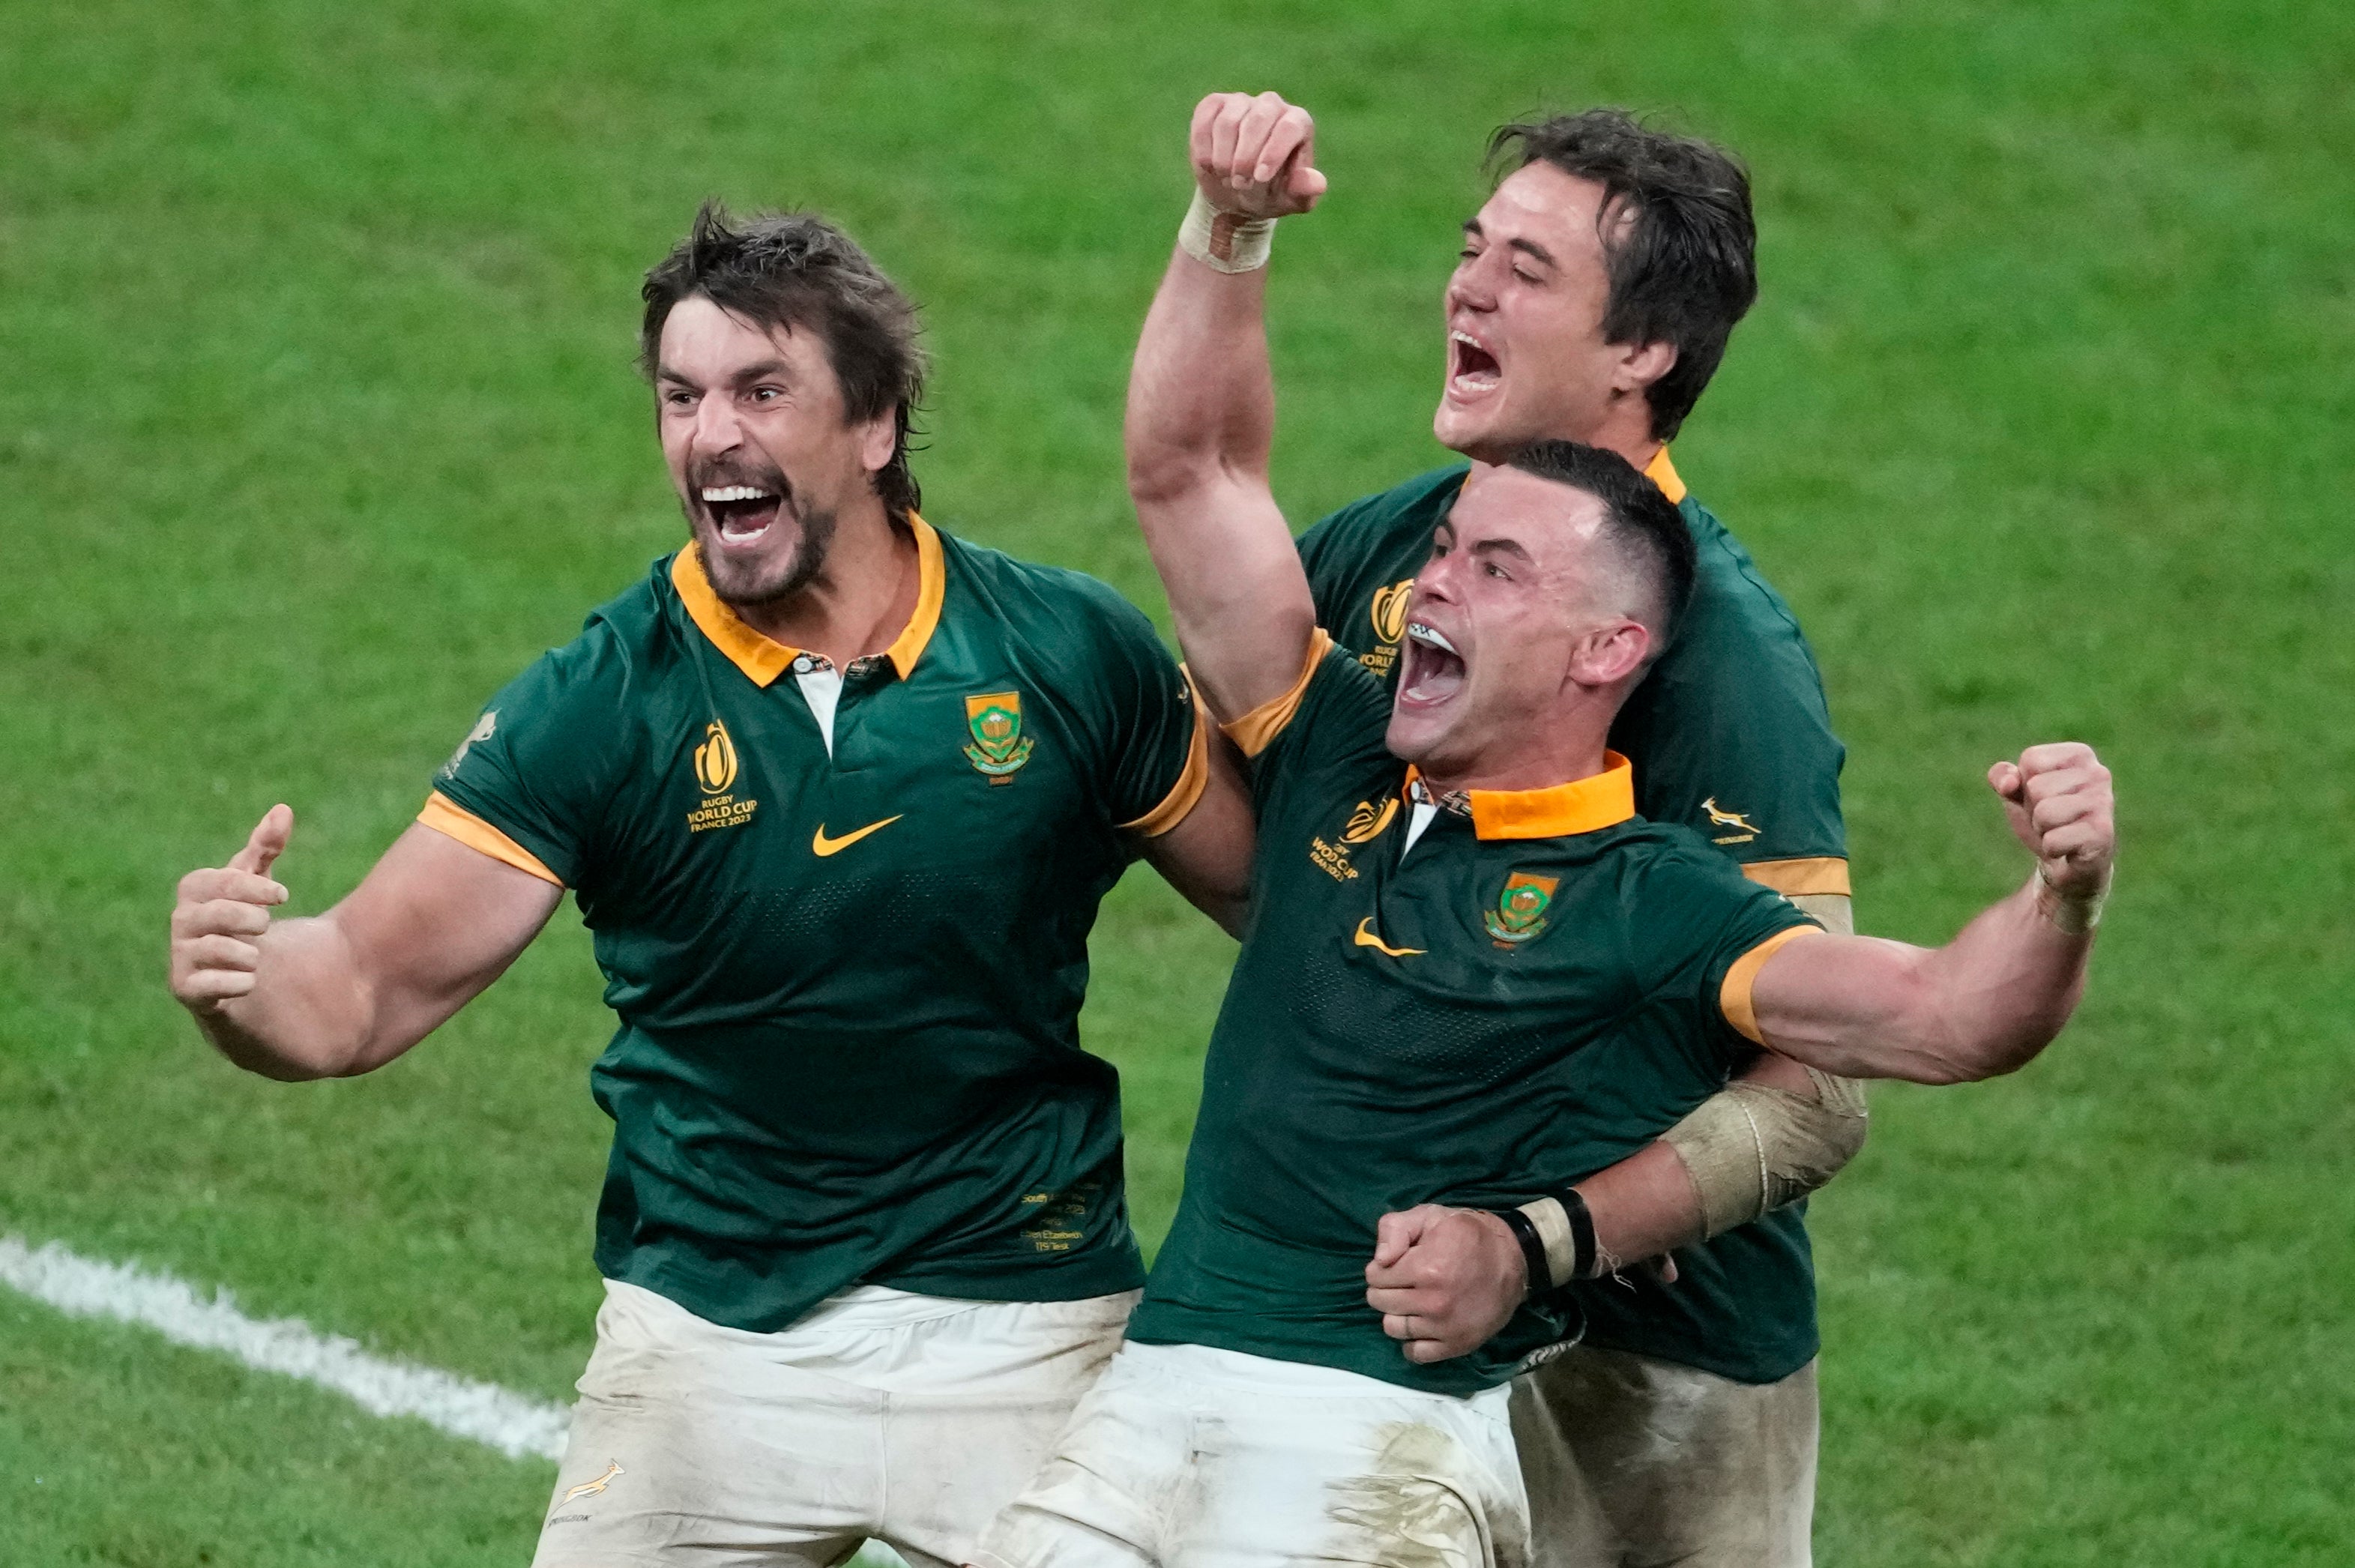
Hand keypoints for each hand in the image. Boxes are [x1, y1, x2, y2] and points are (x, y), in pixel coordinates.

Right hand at [170, 805, 292, 1015]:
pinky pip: (205, 986)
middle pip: (214, 913)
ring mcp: (181, 957)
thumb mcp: (256, 882)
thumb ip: (265, 847)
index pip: (216, 882)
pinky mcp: (187, 990)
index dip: (250, 887)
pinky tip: (250, 981)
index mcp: (194, 891)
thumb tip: (283, 809)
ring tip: (256, 956)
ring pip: (213, 949)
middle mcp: (181, 922)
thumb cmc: (242, 919)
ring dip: (245, 952)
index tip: (282, 897)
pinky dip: (235, 983)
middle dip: (248, 918)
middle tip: (266, 925)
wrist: (235, 975)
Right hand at [1190, 91, 1325, 219]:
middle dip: (1245, 158)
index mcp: (1298, 122)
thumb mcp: (1290, 200)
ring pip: (1228, 122)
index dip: (1273, 152)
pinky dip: (1204, 149)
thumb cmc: (1269, 194)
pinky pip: (1205, 120)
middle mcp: (1272, 105)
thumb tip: (1317, 183)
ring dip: (1223, 158)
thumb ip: (1304, 191)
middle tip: (1240, 185)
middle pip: (1258, 120)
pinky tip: (1210, 166)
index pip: (1288, 127)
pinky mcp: (1215, 104)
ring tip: (1228, 179)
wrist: (1235, 193)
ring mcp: (1242, 101)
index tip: (1259, 178)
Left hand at [1364, 1204, 1525, 1364]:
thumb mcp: (1429, 1215)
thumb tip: (1379, 1261)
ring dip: (1396, 1314)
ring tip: (1411, 1301)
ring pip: (1393, 1328)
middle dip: (1385, 1289)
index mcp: (1425, 1267)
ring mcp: (1445, 1327)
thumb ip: (1395, 1230)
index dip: (1380, 1267)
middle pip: (1380, 1302)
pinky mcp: (1457, 1345)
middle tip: (1402, 1281)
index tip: (1395, 1264)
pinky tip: (1421, 1325)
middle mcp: (1433, 1302)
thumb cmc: (1466, 1234)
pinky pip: (1416, 1353)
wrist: (1512, 1258)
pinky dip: (1412, 1341)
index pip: (1375, 1276)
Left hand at [1988, 743, 2113, 898]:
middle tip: (2052, 819)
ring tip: (2060, 831)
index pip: (2031, 760)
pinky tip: (2069, 848)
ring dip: (2043, 829)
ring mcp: (2104, 803)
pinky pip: (2053, 841)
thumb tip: (2009, 784)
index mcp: (2080, 754)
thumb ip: (2001, 776)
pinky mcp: (2103, 833)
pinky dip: (2052, 849)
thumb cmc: (2043, 817)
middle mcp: (2099, 773)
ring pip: (2044, 813)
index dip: (2025, 784)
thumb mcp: (2015, 792)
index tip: (2043, 796)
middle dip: (2034, 809)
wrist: (2066, 862)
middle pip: (2036, 787)